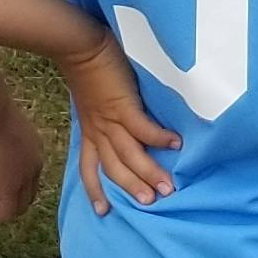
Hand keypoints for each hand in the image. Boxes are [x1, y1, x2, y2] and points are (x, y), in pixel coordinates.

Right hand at [0, 89, 47, 223]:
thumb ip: (0, 146)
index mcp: (35, 152)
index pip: (28, 181)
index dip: (8, 185)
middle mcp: (35, 167)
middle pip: (26, 197)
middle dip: (3, 199)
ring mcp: (25, 178)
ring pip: (18, 209)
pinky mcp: (10, 187)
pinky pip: (4, 214)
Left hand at [55, 31, 177, 213]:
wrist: (79, 45)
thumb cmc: (88, 67)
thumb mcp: (92, 101)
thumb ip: (104, 115)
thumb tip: (118, 122)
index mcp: (90, 131)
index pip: (89, 168)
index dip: (95, 191)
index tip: (103, 212)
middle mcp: (99, 131)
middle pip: (115, 169)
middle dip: (133, 188)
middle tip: (151, 204)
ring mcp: (111, 120)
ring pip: (130, 156)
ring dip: (149, 173)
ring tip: (168, 187)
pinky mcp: (123, 105)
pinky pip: (143, 128)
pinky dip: (160, 138)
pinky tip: (177, 144)